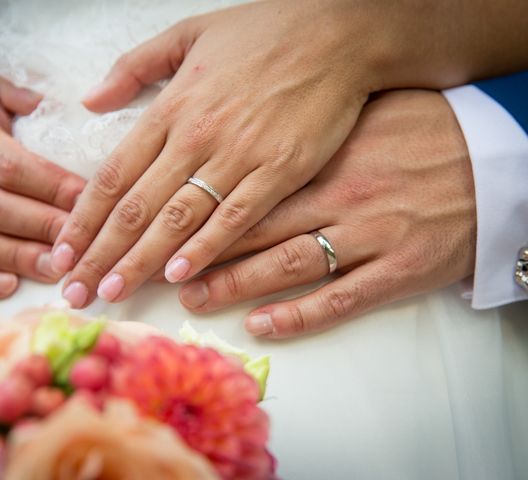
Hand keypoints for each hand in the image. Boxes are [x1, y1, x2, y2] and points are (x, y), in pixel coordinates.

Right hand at [0, 70, 84, 298]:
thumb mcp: (0, 91)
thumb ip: (23, 90)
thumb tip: (44, 100)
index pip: (11, 166)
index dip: (51, 187)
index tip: (88, 201)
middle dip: (42, 228)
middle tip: (80, 245)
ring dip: (17, 258)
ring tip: (56, 270)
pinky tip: (8, 286)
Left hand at [54, 0, 525, 308]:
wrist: (338, 34)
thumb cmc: (264, 32)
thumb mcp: (189, 32)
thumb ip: (134, 67)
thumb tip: (91, 101)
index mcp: (171, 107)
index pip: (113, 174)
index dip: (83, 218)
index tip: (62, 251)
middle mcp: (196, 135)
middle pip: (136, 205)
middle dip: (101, 253)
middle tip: (77, 290)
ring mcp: (238, 156)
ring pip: (178, 218)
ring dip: (141, 260)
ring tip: (113, 292)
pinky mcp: (279, 171)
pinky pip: (234, 217)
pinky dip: (205, 247)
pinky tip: (180, 275)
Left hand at [177, 90, 475, 337]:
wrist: (495, 162)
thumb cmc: (423, 134)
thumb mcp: (362, 120)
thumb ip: (308, 137)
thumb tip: (251, 147)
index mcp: (326, 158)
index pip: (248, 187)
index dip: (201, 208)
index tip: (164, 224)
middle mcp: (341, 197)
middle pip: (257, 229)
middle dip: (203, 252)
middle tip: (159, 270)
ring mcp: (370, 235)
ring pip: (289, 265)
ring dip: (236, 284)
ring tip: (195, 297)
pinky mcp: (398, 270)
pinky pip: (340, 298)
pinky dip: (299, 315)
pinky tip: (263, 324)